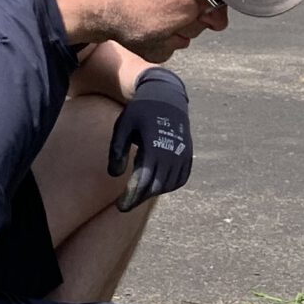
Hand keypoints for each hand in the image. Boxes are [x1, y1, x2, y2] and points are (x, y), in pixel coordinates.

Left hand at [109, 69, 192, 211]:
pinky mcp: (188, 154)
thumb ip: (117, 150)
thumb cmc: (140, 111)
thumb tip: (115, 175)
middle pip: (156, 186)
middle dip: (140, 198)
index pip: (143, 180)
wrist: (166, 96)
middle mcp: (172, 153)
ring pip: (169, 184)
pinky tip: (156, 186)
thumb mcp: (123, 126)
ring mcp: (182, 154)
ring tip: (137, 195)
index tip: (120, 206)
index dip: (131, 196)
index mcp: (154, 146)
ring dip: (153, 192)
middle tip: (125, 205)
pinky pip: (181, 178)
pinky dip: (169, 186)